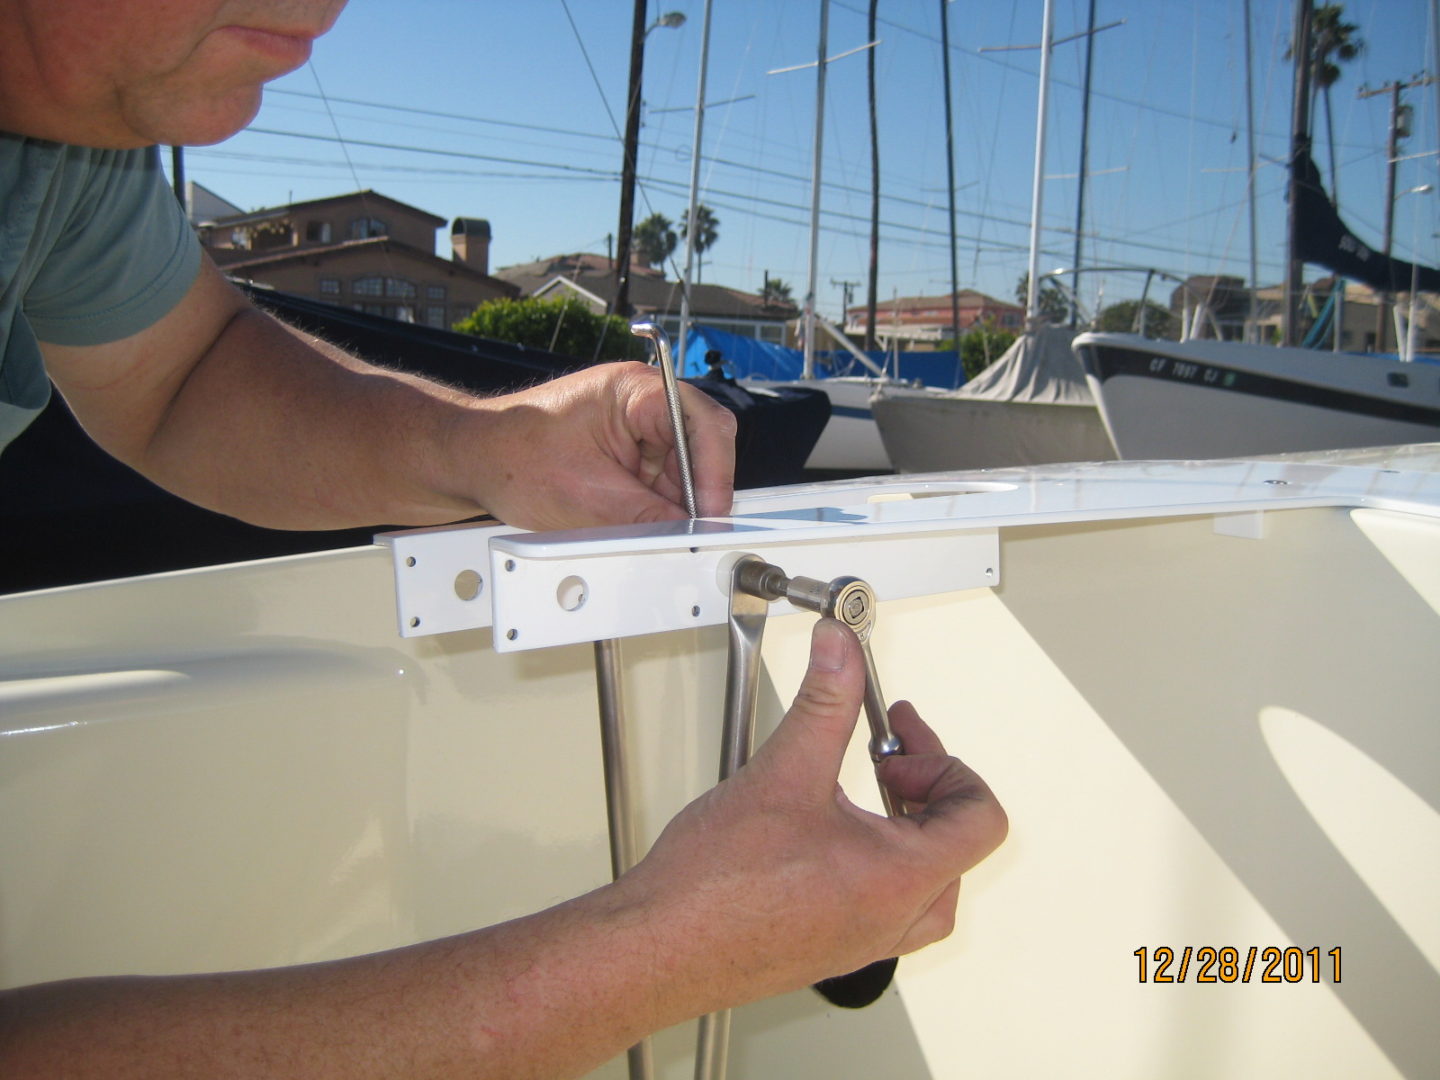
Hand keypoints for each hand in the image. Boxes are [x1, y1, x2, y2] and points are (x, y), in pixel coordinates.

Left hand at [463, 362, 736, 530]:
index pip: (704, 423)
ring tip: (646, 528)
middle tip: (686, 531)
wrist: (471, 460)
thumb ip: (647, 518)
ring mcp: (634, 427)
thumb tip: (688, 535)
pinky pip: (659, 482)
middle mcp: (641, 402)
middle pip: (700, 448)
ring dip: (673, 504)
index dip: (715, 472)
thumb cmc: (511, 456)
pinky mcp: (626, 451)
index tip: (710, 513)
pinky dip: (654, 507)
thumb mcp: (587, 496)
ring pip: (682, 471)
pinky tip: (636, 522)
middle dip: (694, 493)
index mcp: (635, 390)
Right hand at [614, 618, 1007, 1014]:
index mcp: (900, 878)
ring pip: (926, 884)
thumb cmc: (714, 888)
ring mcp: (865, 943)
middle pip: (958, 847)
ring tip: (861, 796)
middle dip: (926, 788)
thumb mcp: (783, 771)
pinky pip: (886, 906)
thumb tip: (841, 654)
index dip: (946, 764)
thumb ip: (824, 702)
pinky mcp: (833, 950)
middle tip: (885, 757)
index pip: (980, 818)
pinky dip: (875, 861)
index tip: (900, 743)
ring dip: (906, 830)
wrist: (659, 947)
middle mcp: (893, 919)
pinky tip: (825, 835)